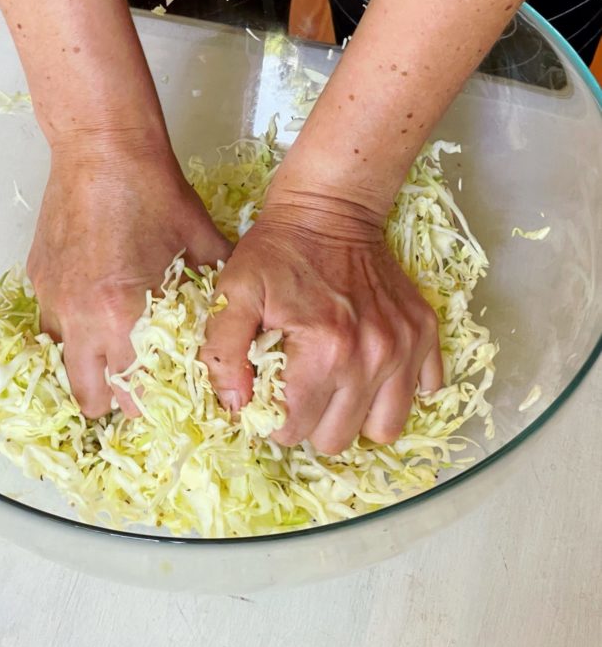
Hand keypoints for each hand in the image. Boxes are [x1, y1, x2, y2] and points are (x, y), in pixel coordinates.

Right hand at [27, 132, 230, 418]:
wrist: (102, 148)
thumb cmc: (155, 193)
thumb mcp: (201, 245)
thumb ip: (216, 292)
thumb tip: (233, 322)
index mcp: (123, 317)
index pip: (136, 395)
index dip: (155, 406)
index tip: (171, 400)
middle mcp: (80, 318)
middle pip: (91, 398)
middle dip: (117, 400)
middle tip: (141, 385)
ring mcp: (53, 299)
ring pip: (63, 364)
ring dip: (89, 367)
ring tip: (115, 352)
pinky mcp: (37, 279)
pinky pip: (50, 324)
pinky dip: (70, 331)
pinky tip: (94, 311)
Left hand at [202, 189, 441, 453]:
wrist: (330, 208)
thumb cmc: (277, 250)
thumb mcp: (234, 292)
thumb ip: (223, 352)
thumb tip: (236, 407)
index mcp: (323, 351)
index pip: (294, 430)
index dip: (272, 416)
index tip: (268, 388)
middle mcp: (371, 357)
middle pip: (337, 438)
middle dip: (311, 420)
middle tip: (298, 384)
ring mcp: (404, 347)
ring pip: (384, 428)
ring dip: (356, 415)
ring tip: (335, 383)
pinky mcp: (424, 333)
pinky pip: (424, 392)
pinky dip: (397, 389)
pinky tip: (371, 366)